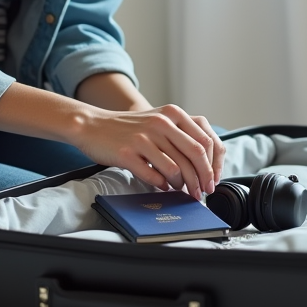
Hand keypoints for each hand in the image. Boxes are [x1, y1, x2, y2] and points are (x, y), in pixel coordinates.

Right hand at [74, 104, 224, 199]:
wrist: (93, 125)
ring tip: (180, 191)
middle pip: (194, 156)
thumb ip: (181, 135)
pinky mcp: (127, 153)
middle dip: (202, 179)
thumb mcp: (158, 120)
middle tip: (202, 192)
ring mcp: (143, 138)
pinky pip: (153, 176)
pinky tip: (162, 186)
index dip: (212, 164)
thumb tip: (204, 163)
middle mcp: (161, 123)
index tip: (213, 179)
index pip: (205, 141)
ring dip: (182, 185)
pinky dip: (161, 185)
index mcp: (172, 113)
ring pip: (175, 169)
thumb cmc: (128, 128)